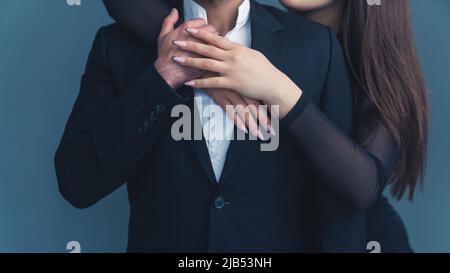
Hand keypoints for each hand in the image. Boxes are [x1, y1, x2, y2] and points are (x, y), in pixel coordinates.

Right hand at [154, 9, 216, 88]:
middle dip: (212, 32)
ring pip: (216, 40)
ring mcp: (202, 48)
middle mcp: (195, 37)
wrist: (168, 73)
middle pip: (211, 29)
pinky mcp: (207, 58)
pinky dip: (218, 53)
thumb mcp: (163, 36)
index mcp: (185, 29)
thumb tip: (174, 11)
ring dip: (217, 42)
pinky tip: (216, 55)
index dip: (202, 25)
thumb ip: (169, 21)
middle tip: (210, 38)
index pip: (201, 21)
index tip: (202, 30)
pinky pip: (217, 52)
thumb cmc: (165, 55)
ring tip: (214, 46)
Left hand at [171, 28, 302, 117]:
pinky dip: (199, 82)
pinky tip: (189, 82)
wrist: (272, 83)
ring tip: (176, 59)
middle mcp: (232, 57)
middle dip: (190, 44)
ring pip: (206, 63)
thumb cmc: (263, 69)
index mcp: (237, 48)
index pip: (215, 38)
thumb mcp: (251, 54)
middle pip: (207, 49)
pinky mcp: (231, 83)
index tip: (189, 29)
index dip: (201, 33)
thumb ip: (238, 49)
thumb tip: (228, 43)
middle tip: (176, 42)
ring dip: (190, 61)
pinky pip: (212, 82)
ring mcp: (231, 70)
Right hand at [203, 73, 272, 138]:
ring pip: (244, 111)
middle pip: (254, 107)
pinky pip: (230, 111)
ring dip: (252, 124)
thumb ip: (245, 81)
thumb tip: (257, 91)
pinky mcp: (220, 96)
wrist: (204, 61)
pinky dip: (237, 120)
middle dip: (263, 120)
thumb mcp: (236, 72)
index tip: (275, 121)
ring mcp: (230, 93)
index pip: (260, 100)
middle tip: (271, 131)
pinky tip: (244, 129)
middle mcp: (240, 88)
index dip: (268, 111)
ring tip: (259, 134)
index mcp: (246, 82)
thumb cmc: (222, 68)